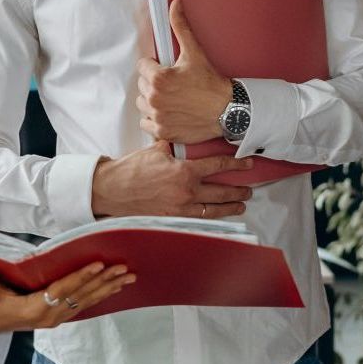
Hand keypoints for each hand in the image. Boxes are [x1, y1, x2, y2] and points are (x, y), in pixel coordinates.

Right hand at [0, 262, 135, 335]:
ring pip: (87, 301)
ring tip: (129, 277)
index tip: (99, 265)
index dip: (81, 277)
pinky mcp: (58, 317)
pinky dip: (100, 294)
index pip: (63, 290)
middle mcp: (50, 316)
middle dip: (104, 281)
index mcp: (35, 309)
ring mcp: (56, 318)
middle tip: (125, 268)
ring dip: (109, 288)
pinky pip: (83, 304)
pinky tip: (114, 287)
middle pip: (82, 295)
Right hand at [91, 141, 252, 218]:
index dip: (236, 164)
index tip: (247, 164)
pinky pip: (198, 220)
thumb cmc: (132, 169)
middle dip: (238, 190)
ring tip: (241, 206)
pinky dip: (211, 218)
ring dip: (230, 207)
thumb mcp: (156, 150)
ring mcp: (181, 208)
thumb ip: (175, 147)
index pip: (218, 165)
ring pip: (213, 210)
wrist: (113, 190)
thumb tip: (186, 143)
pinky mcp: (173, 219)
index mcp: (185, 171)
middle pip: (221, 192)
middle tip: (249, 189)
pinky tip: (219, 218)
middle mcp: (187, 191)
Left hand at [137, 1, 234, 143]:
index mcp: (158, 78)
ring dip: (152, 101)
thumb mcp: (195, 52)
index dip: (155, 66)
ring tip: (171, 98)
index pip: (143, 66)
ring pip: (143, 104)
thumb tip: (174, 5)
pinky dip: (154, 119)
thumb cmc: (211, 83)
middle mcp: (154, 99)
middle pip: (142, 85)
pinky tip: (169, 112)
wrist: (227, 110)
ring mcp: (157, 117)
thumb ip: (180, 27)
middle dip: (154, 83)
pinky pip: (146, 124)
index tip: (168, 71)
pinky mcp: (162, 131)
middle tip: (173, 84)